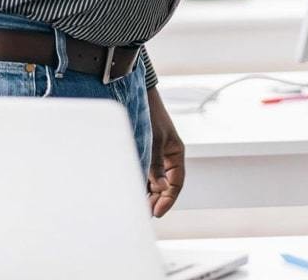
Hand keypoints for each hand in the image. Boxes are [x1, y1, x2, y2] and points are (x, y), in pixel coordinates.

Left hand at [145, 87, 184, 217]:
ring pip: (154, 180)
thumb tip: (160, 188)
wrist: (137, 94)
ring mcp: (155, 155)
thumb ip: (155, 165)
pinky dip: (140, 181)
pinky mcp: (143, 152)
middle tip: (143, 212)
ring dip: (147, 192)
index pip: (176, 184)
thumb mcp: (154, 141)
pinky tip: (131, 189)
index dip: (168, 200)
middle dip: (156, 199)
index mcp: (176, 154)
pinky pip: (144, 172)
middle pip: (165, 185)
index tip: (156, 213)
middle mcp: (167, 156)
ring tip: (136, 204)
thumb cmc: (149, 115)